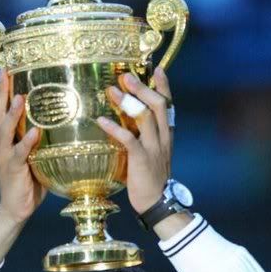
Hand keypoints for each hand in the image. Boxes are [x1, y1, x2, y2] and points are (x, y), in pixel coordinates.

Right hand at [0, 69, 46, 223]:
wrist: (15, 208)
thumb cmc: (29, 180)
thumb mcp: (34, 154)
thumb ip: (42, 138)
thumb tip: (65, 120)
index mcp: (3, 138)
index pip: (0, 108)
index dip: (2, 88)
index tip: (7, 67)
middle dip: (1, 92)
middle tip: (6, 73)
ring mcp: (4, 155)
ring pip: (5, 130)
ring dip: (12, 114)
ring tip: (20, 98)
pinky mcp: (12, 169)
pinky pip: (19, 153)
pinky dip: (26, 142)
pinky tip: (34, 132)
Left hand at [96, 67, 172, 214]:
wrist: (158, 203)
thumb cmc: (150, 179)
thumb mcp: (151, 153)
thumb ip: (143, 137)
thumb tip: (127, 122)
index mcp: (166, 135)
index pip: (169, 105)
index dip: (164, 86)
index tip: (157, 69)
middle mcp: (163, 138)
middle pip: (158, 105)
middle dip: (142, 88)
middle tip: (126, 75)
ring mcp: (154, 148)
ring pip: (146, 118)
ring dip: (127, 102)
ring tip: (111, 90)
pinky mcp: (142, 160)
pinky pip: (129, 139)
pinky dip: (115, 128)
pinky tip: (101, 120)